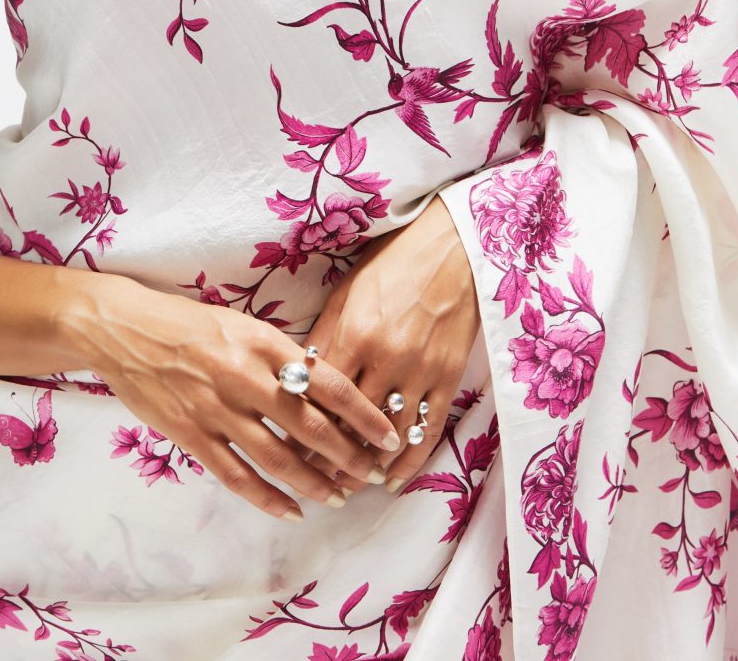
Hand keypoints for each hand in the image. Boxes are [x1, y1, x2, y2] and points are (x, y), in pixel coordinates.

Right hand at [80, 273, 402, 520]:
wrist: (125, 329)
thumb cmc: (189, 322)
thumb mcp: (242, 324)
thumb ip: (279, 354)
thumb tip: (323, 384)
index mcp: (263, 342)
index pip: (328, 382)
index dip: (363, 414)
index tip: (388, 434)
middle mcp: (245, 376)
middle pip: (310, 426)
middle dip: (349, 456)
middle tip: (372, 474)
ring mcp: (217, 409)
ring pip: (278, 458)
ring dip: (314, 483)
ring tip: (337, 497)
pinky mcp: (192, 434)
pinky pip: (237, 476)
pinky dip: (268, 499)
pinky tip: (290, 510)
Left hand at [300, 195, 480, 494]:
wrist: (451, 250)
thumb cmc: (391, 266)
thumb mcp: (346, 292)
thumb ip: (324, 336)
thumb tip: (300, 374)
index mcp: (353, 334)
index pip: (320, 395)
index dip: (301, 427)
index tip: (286, 451)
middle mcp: (386, 358)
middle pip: (351, 423)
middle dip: (329, 456)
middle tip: (312, 480)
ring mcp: (420, 372)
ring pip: (389, 436)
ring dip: (367, 466)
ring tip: (347, 486)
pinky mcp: (448, 379)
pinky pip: (427, 431)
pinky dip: (409, 461)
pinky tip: (393, 479)